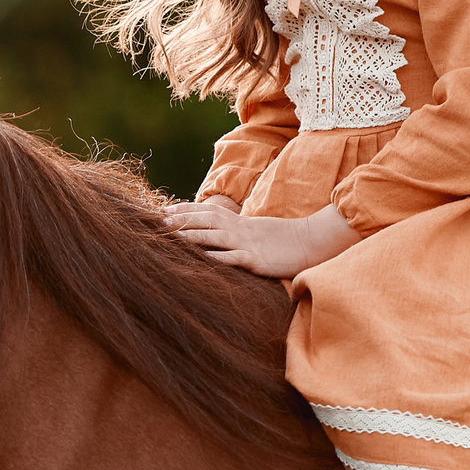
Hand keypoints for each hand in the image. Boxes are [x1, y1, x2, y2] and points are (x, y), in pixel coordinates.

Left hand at [163, 197, 361, 278]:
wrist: (311, 242)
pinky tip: (202, 258)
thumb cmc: (282, 240)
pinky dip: (218, 257)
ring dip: (193, 235)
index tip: (164, 209)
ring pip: (215, 236)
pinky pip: (235, 258)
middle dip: (182, 220)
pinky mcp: (257, 260)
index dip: (185, 210)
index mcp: (240, 222)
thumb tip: (216, 232)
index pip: (208, 211)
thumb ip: (236, 230)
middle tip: (158, 221)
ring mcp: (248, 244)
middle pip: (206, 220)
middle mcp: (240, 229)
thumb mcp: (256, 231)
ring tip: (172, 236)